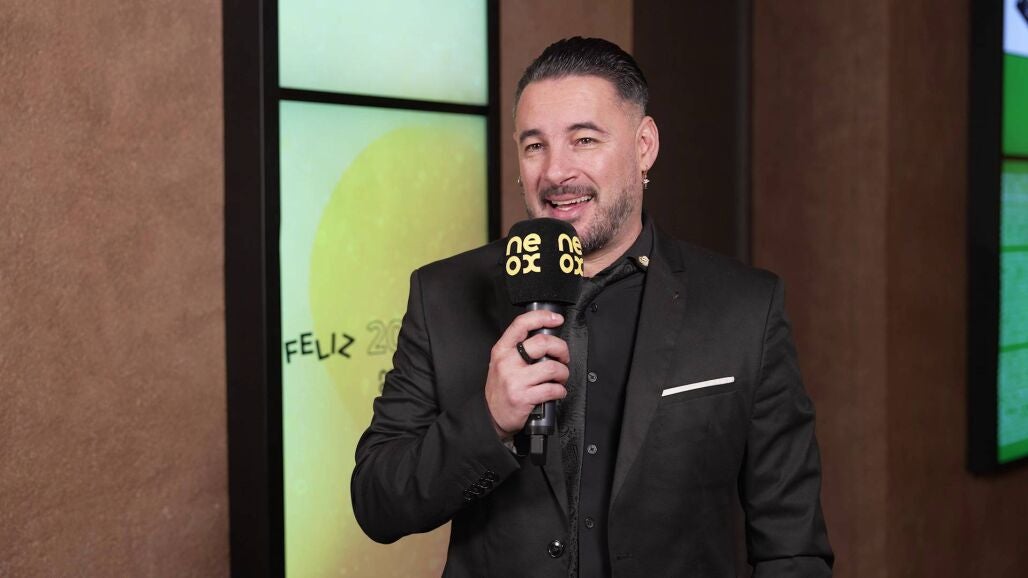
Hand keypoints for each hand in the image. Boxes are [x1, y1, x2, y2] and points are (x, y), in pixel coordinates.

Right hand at [484, 310, 569, 438]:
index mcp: (502, 350)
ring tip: (560, 377)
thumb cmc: (501, 388)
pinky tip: (557, 391)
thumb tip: (546, 336)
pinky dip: (560, 390)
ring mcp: (515, 380)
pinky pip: (552, 389)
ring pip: (552, 367)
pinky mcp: (523, 397)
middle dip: (561, 349)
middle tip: (563, 356)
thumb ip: (518, 348)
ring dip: (563, 373)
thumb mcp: (501, 362)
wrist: (492, 415)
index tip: (556, 319)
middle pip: (543, 343)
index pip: (521, 324)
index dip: (542, 317)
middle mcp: (507, 362)